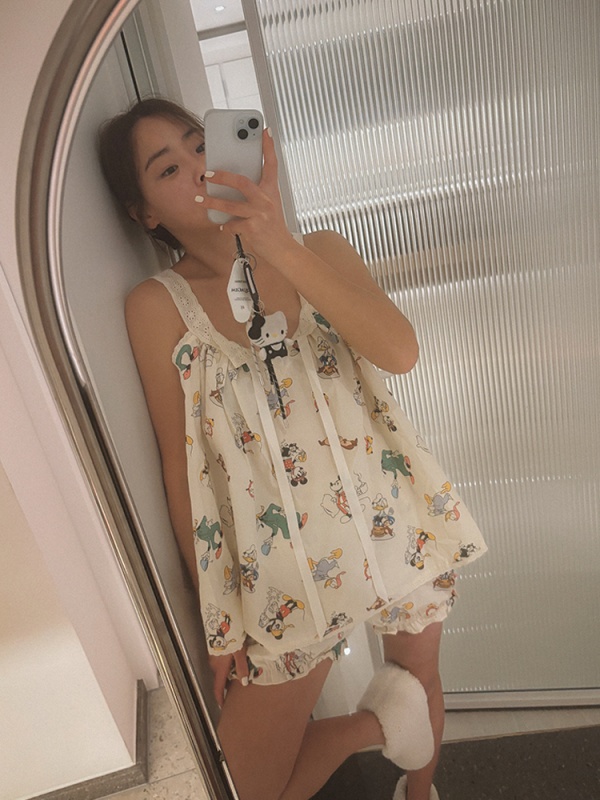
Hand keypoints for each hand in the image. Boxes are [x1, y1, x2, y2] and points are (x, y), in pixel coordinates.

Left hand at [202, 129, 292, 259]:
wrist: (282, 249)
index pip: (271, 165)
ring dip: (211, 203)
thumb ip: (255, 193)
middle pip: (242, 182)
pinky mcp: (253, 228)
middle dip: (222, 176)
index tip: (265, 131)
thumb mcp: (269, 205)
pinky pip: (231, 224)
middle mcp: (266, 200)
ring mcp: (259, 214)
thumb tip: (231, 185)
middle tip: (208, 173)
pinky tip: (223, 226)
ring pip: (230, 205)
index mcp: (271, 191)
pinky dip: (225, 226)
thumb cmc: (273, 226)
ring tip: (199, 200)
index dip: (269, 147)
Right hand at [208, 643, 249, 707]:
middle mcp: (213, 663)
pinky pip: (218, 660)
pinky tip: (232, 658)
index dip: (220, 698)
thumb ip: (242, 668)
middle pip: (219, 678)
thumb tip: (244, 683)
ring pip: (219, 668)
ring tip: (235, 671)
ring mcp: (212, 655)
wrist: (222, 621)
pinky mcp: (213, 647)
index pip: (218, 688)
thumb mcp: (240, 653)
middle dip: (226, 683)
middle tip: (234, 686)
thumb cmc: (231, 637)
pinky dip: (224, 664)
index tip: (222, 705)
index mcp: (220, 668)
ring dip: (226, 672)